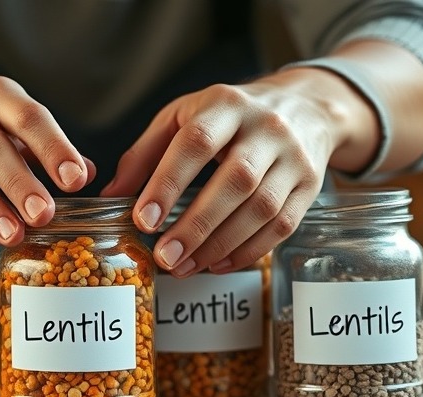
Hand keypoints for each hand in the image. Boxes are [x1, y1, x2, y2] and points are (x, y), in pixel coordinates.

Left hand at [102, 67, 376, 274]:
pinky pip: (282, 225)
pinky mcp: (311, 186)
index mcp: (226, 105)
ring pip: (262, 208)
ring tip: (184, 266)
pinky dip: (248, 250)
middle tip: (164, 256)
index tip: (144, 220)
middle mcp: (266, 128)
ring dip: (220, 244)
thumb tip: (111, 197)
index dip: (168, 183)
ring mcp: (294, 157)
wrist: (305, 107)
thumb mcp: (182, 118)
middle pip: (235, 180)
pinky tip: (217, 264)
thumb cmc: (228, 117)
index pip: (196, 143)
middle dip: (196, 224)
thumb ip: (144, 155)